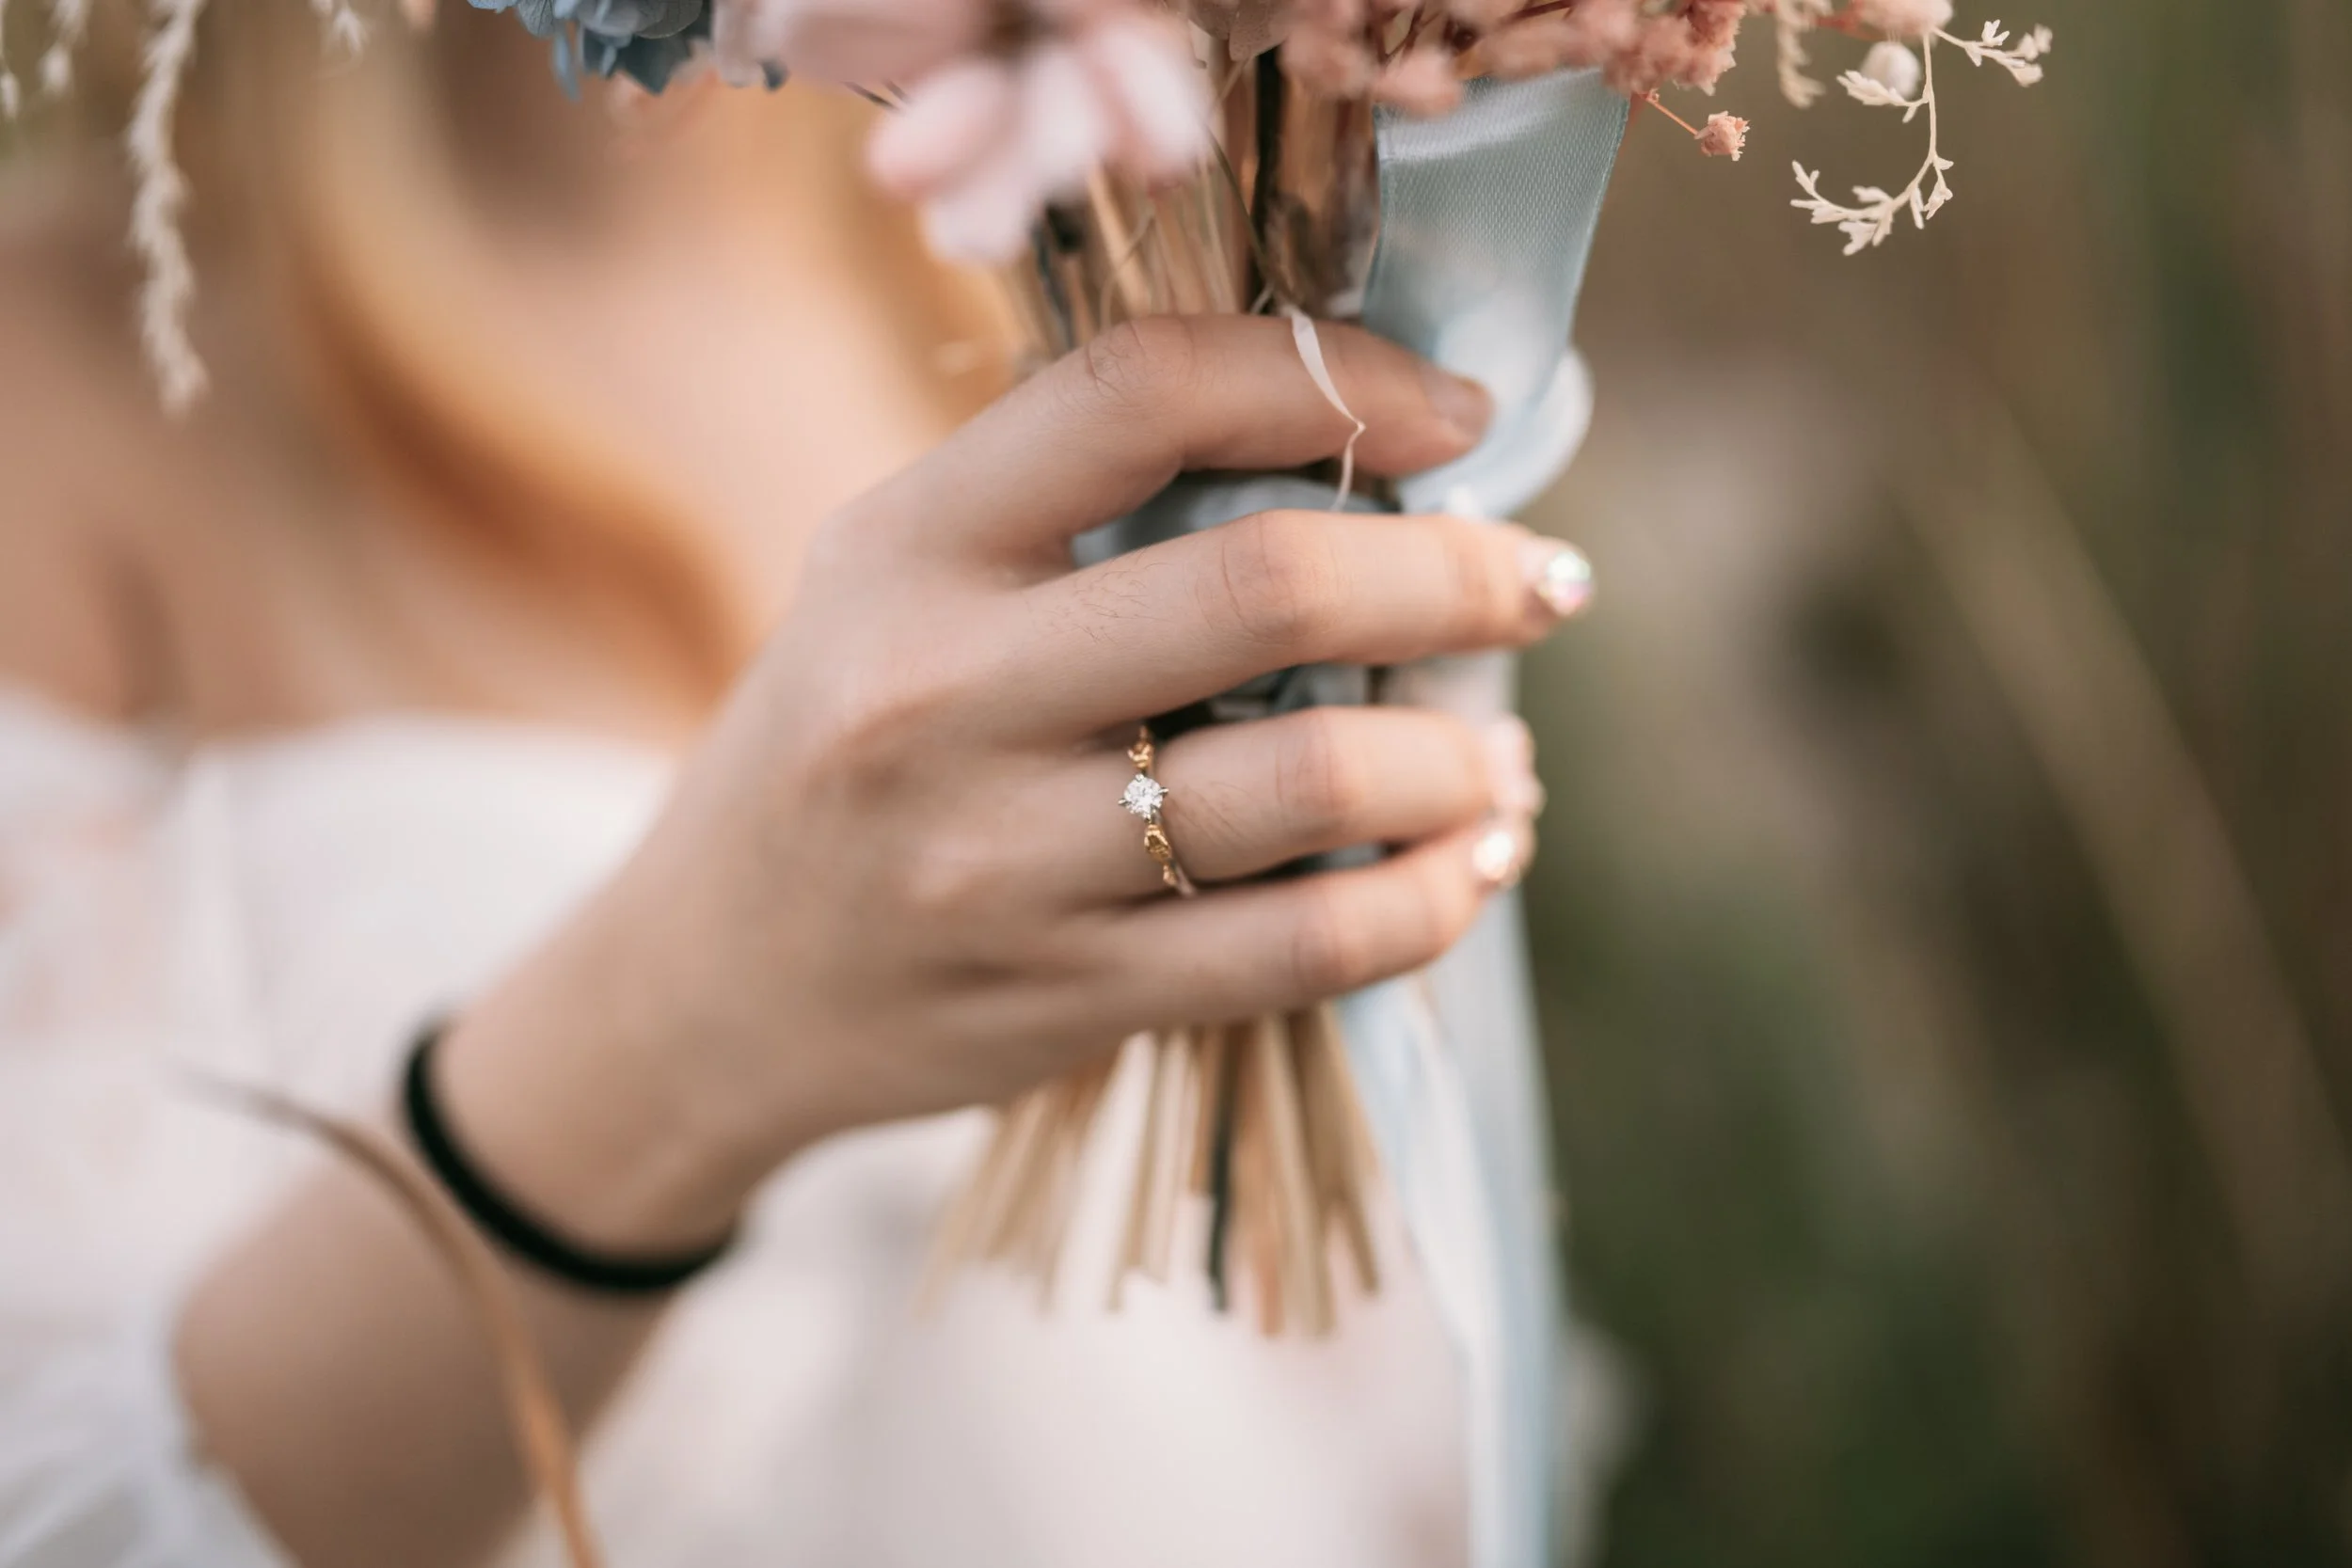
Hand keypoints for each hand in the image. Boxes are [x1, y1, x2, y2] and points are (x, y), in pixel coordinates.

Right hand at [439, 316, 1580, 1250]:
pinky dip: (1432, 899)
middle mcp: (942, 695)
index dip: (1331, 376)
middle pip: (1265, 587)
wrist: (713, 987)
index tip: (1450, 414)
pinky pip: (1309, 949)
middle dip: (1456, 573)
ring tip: (1501, 755)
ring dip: (1460, 759)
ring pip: (1313, 781)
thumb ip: (1067, 503)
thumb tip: (1352, 443)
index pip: (1138, 394)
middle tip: (1543, 581)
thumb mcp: (894, 579)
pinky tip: (1472, 864)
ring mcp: (1004, 863)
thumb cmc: (842, 744)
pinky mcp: (1068, 998)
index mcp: (906, 548)